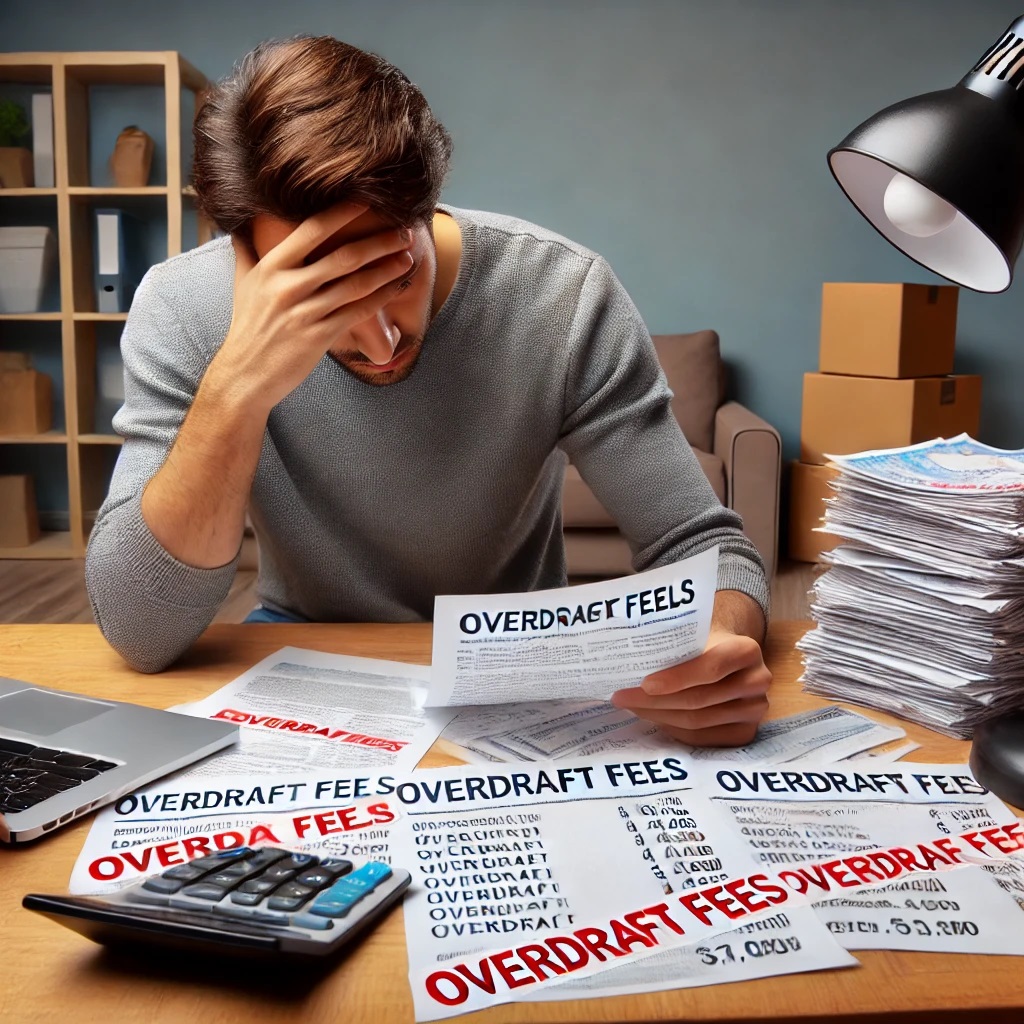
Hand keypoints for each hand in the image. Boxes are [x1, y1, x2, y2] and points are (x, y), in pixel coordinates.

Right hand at [213, 203, 414, 411]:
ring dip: (386, 270)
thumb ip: (246, 251)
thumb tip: (241, 225)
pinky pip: (357, 313)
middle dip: (378, 242)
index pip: (312, 230)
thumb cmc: (247, 327)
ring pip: (355, 285)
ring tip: (407, 258)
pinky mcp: (318, 337)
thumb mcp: (242, 284)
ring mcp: (304, 313)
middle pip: (343, 257)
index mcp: (271, 267)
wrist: (245, 375)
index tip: (369, 200)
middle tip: (403, 232)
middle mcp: (288, 287)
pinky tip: (395, 288)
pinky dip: (380, 299)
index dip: (343, 213)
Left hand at [610, 630, 771, 746]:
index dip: (676, 678)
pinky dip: (673, 729)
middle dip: (655, 701)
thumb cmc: (705, 641)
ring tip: (632, 707)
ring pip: (697, 722)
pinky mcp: (745, 732)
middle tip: (622, 697)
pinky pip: (702, 738)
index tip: (644, 684)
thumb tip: (628, 659)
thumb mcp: (694, 634)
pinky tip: (653, 718)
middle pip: (699, 700)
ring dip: (658, 716)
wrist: (730, 656)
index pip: (710, 668)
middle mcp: (757, 681)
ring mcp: (754, 710)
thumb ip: (674, 645)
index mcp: (746, 650)